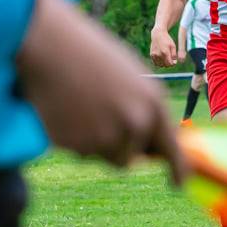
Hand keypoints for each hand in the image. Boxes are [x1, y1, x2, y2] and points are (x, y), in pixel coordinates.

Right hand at [17, 0, 185, 182]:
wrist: (48, 42)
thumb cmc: (89, 54)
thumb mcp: (128, 77)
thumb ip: (143, 109)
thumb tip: (149, 143)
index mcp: (152, 103)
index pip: (171, 148)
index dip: (177, 170)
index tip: (178, 184)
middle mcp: (134, 123)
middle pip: (130, 159)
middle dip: (117, 148)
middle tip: (99, 120)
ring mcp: (104, 136)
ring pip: (101, 156)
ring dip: (93, 142)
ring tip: (80, 105)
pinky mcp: (75, 144)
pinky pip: (77, 151)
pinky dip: (71, 137)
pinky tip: (64, 108)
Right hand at [150, 27, 176, 66]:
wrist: (158, 34)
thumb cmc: (167, 40)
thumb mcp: (173, 46)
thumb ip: (174, 55)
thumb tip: (174, 63)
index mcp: (165, 52)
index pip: (169, 64)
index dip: (173, 64)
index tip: (174, 61)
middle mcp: (159, 54)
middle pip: (165, 65)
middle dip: (169, 64)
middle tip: (170, 59)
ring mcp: (154, 55)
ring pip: (160, 65)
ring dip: (164, 64)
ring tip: (165, 58)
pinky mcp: (151, 55)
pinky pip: (155, 63)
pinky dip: (159, 63)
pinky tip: (161, 58)